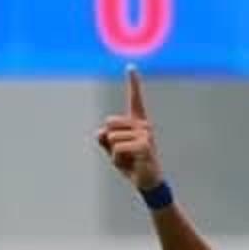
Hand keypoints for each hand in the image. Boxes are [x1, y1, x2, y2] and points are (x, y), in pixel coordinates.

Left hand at [96, 66, 163, 190]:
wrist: (148, 182)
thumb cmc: (131, 163)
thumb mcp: (113, 149)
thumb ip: (104, 138)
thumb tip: (100, 132)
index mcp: (137, 122)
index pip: (135, 99)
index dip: (133, 82)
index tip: (131, 67)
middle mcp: (143, 124)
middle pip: (109, 124)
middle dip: (109, 142)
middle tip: (124, 154)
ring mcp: (145, 134)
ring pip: (111, 138)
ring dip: (114, 154)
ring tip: (129, 160)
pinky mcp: (144, 146)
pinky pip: (117, 149)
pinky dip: (117, 160)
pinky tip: (130, 165)